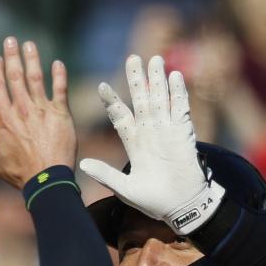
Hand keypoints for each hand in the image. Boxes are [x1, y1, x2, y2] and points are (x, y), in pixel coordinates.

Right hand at [0, 37, 75, 187]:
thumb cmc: (21, 175)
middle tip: (10, 40)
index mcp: (5, 120)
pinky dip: (59, 75)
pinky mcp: (60, 113)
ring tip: (29, 44)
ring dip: (32, 59)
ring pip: (36, 78)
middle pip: (15, 77)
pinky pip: (60, 89)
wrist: (47, 181)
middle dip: (12, 56)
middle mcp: (22, 110)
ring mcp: (42, 110)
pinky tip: (57, 63)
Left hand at [79, 54, 223, 233]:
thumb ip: (105, 174)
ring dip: (157, 80)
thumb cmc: (153, 201)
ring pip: (160, 99)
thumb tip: (82, 164)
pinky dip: (178, 92)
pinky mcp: (183, 133)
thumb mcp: (124, 188)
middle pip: (141, 100)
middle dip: (136, 80)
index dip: (112, 101)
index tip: (101, 86)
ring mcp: (167, 130)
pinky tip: (174, 76)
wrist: (181, 207)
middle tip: (132, 58)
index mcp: (134, 143)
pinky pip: (180, 108)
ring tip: (153, 60)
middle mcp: (150, 132)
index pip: (120, 116)